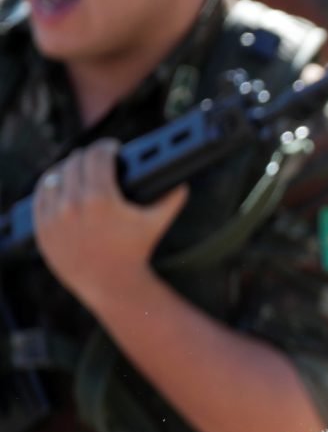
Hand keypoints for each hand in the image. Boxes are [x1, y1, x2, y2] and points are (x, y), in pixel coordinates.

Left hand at [32, 139, 187, 308]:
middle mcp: (73, 205)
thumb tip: (182, 181)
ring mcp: (54, 217)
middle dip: (89, 156)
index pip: (97, 156)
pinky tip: (58, 180)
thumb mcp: (156, 223)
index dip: (106, 147)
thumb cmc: (135, 251)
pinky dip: (50, 184)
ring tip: (78, 167)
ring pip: (55, 175)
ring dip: (67, 167)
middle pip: (75, 162)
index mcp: (101, 199)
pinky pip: (41, 194)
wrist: (110, 284)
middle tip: (98, 156)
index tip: (112, 147)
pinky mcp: (42, 227)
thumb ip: (172, 198)